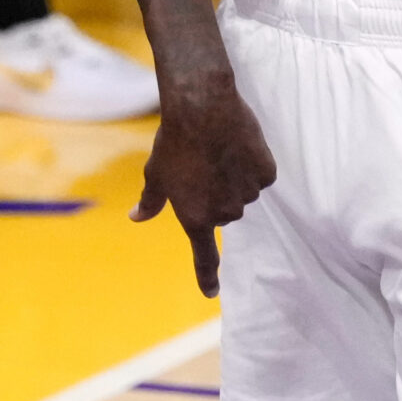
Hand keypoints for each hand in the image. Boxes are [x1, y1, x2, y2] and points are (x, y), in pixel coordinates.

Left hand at [131, 68, 274, 296]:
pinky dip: (252, 161)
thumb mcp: (156, 173)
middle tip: (202, 163)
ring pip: (243, 190)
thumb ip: (151, 200)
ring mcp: (247, 195)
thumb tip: (135, 217)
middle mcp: (225, 214)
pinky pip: (260, 172)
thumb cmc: (173, 141)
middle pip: (224, 210)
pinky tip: (239, 142)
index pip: (204, 256)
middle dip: (215, 192)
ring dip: (234, 176)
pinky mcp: (265, 174)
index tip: (211, 294)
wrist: (202, 106)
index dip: (207, 276)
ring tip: (218, 147)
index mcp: (196, 218)